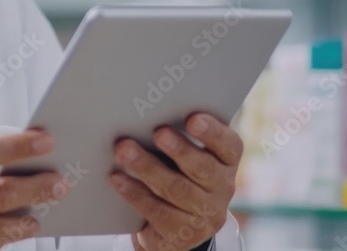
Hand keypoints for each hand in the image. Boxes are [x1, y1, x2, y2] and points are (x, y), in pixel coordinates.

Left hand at [109, 113, 240, 250]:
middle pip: (202, 168)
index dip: (213, 132)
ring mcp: (204, 214)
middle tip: (158, 133)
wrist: (175, 225)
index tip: (193, 119)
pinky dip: (135, 193)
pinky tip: (117, 178)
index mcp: (225, 162)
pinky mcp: (182, 234)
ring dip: (148, 167)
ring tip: (124, 151)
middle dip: (179, 149)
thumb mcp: (182, 154)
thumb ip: (175, 133)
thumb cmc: (176, 172)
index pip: (229, 146)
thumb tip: (145, 112)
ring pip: (176, 189)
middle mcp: (222, 188)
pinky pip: (157, 211)